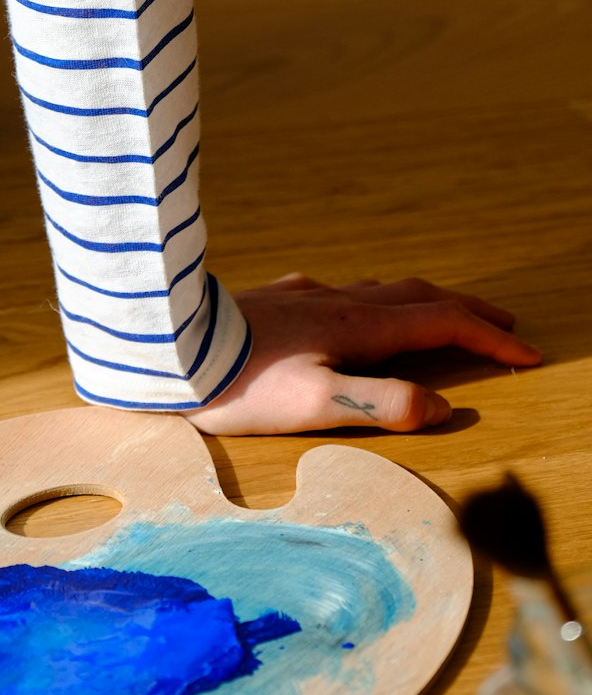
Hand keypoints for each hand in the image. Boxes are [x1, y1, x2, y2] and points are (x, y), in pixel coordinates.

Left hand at [185, 273, 540, 434]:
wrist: (167, 349)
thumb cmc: (238, 384)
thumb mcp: (315, 404)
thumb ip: (380, 403)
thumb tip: (439, 406)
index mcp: (357, 327)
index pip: (440, 326)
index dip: (488, 339)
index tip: (526, 355)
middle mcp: (336, 301)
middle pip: (418, 297)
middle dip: (466, 311)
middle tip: (503, 325)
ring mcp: (303, 296)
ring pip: (378, 289)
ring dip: (421, 301)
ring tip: (439, 312)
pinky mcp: (273, 299)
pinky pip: (333, 290)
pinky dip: (364, 297)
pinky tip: (344, 302)